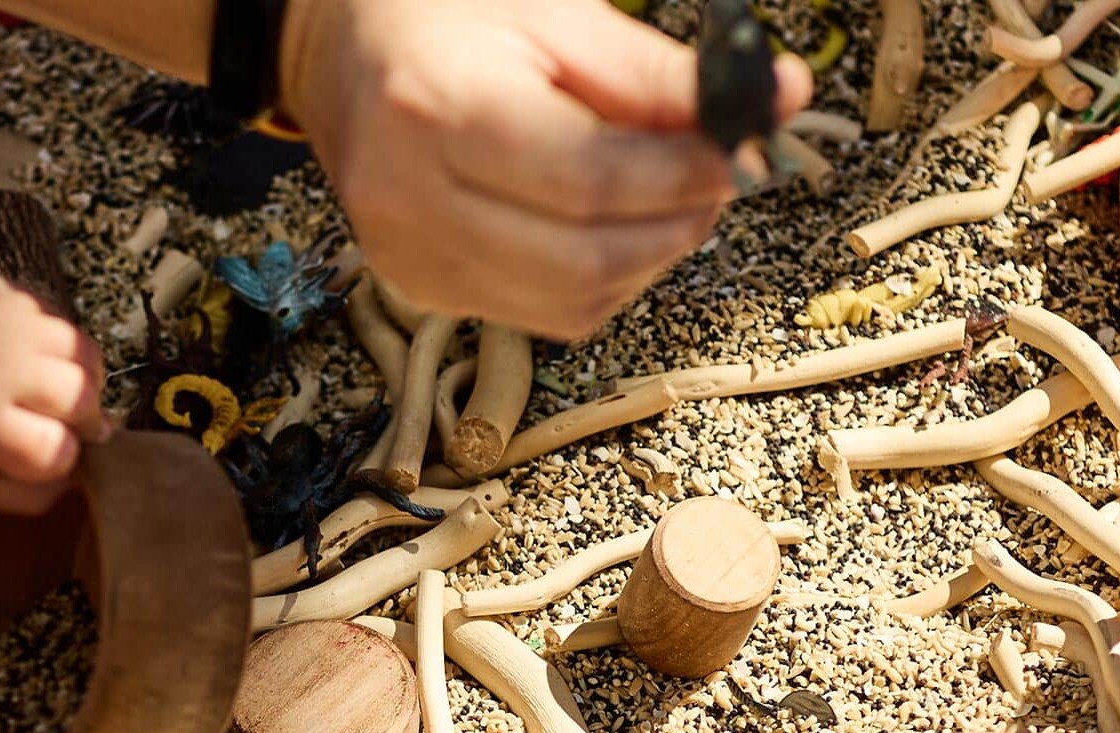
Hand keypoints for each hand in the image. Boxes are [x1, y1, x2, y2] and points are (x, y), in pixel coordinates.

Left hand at [0, 276, 114, 514]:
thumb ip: (15, 491)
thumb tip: (72, 482)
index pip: (59, 453)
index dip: (61, 463)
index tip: (45, 460)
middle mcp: (1, 366)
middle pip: (84, 399)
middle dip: (84, 422)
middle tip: (69, 428)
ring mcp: (7, 322)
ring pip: (85, 353)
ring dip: (82, 378)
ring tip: (58, 392)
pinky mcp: (3, 291)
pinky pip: (59, 321)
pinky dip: (56, 345)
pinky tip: (30, 358)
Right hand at [281, 0, 811, 340]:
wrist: (343, 58)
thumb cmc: (445, 18)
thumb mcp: (551, 14)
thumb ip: (657, 73)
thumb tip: (776, 99)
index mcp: (437, 108)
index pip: (588, 179)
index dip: (681, 176)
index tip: (739, 149)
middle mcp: (411, 199)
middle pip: (584, 259)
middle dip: (674, 226)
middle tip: (717, 180)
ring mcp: (413, 259)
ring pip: (572, 304)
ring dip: (646, 260)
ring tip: (668, 201)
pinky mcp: (423, 292)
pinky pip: (543, 316)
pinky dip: (602, 281)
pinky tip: (610, 230)